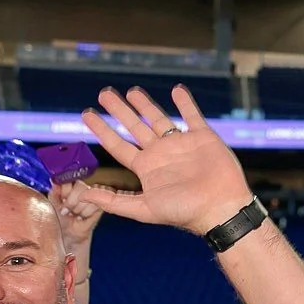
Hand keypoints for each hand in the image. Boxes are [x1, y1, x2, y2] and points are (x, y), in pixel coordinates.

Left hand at [52, 181, 104, 252]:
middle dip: (71, 202)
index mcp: (70, 185)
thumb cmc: (60, 219)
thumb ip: (54, 193)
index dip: (66, 190)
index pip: (71, 178)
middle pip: (80, 186)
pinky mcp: (101, 205)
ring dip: (78, 210)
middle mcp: (83, 188)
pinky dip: (86, 214)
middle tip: (67, 210)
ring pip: (88, 196)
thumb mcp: (52, 205)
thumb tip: (55, 182)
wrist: (68, 233)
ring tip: (75, 215)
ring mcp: (94, 196)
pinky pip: (95, 205)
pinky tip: (82, 217)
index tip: (61, 199)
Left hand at [77, 87, 256, 237]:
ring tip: (132, 91)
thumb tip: (83, 195)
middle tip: (104, 94)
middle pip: (135, 126)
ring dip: (145, 104)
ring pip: (159, 118)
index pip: (118, 144)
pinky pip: (192, 115)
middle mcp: (161, 153)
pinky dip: (185, 102)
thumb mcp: (144, 209)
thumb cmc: (184, 212)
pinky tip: (177, 90)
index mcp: (146, 167)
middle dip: (119, 110)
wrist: (220, 207)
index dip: (102, 129)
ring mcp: (181, 143)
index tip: (87, 115)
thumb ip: (114, 201)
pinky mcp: (203, 137)